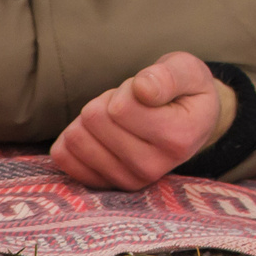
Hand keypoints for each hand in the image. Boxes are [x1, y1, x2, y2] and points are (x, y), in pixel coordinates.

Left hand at [49, 50, 230, 189]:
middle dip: (108, 101)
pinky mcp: (105, 185)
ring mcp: (127, 181)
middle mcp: (152, 168)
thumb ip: (168, 75)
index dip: (127, 88)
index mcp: (178, 139)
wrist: (191, 124)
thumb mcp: (188, 70)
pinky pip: (64, 157)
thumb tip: (142, 88)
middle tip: (131, 104)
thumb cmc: (186, 92)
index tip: (146, 92)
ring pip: (76, 138)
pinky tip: (99, 134)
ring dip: (92, 118)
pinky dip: (74, 135)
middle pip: (94, 120)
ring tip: (119, 119)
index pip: (120, 108)